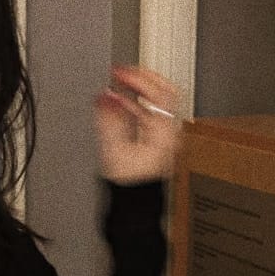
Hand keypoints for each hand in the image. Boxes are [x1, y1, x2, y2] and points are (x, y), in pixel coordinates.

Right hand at [94, 65, 181, 183]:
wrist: (134, 205)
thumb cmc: (130, 185)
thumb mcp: (115, 150)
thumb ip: (110, 120)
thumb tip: (105, 95)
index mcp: (164, 131)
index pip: (159, 93)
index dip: (139, 77)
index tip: (120, 72)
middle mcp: (169, 132)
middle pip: (164, 93)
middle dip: (142, 78)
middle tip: (123, 71)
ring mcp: (164, 135)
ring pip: (157, 102)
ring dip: (138, 90)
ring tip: (120, 82)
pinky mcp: (156, 140)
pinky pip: (150, 113)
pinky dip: (135, 103)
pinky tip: (121, 102)